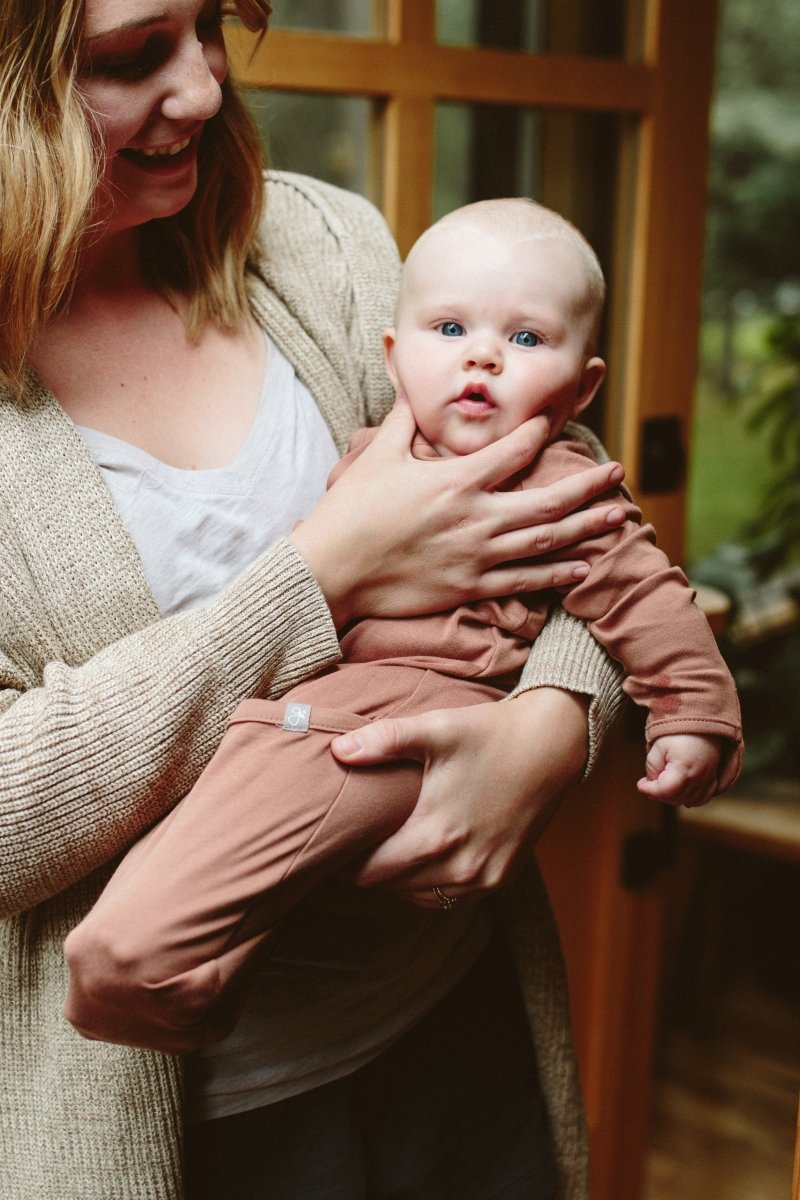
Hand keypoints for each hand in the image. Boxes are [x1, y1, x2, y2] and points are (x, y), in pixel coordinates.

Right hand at [291, 398, 625, 627]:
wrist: (332, 569)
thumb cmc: (350, 511)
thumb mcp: (378, 457)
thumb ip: (404, 420)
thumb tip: (411, 384)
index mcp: (457, 481)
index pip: (514, 451)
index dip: (538, 434)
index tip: (553, 424)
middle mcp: (476, 517)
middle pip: (548, 500)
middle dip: (588, 485)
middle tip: (617, 473)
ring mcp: (476, 556)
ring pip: (545, 541)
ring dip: (584, 527)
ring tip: (616, 515)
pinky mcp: (469, 586)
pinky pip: (523, 581)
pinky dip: (555, 575)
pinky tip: (581, 569)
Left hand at [330, 688, 588, 906]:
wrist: (553, 744)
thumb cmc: (490, 733)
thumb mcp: (435, 729)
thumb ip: (384, 741)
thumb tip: (337, 750)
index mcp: (437, 835)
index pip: (373, 871)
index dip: (349, 862)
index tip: (335, 845)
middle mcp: (462, 866)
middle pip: (394, 888)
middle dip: (370, 872)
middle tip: (350, 850)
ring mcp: (486, 876)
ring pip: (423, 898)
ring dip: (401, 883)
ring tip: (382, 856)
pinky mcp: (503, 876)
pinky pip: (454, 898)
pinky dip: (432, 887)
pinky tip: (419, 865)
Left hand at [637, 733, 722, 807]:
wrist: (701, 719)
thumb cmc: (677, 731)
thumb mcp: (658, 747)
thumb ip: (652, 768)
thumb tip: (652, 784)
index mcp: (684, 769)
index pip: (665, 791)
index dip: (650, 790)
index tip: (640, 785)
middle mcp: (700, 778)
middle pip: (676, 798)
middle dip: (659, 794)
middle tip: (648, 784)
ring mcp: (709, 779)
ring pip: (688, 800)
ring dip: (672, 797)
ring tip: (662, 785)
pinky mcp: (714, 778)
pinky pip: (703, 797)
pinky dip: (690, 798)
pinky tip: (679, 792)